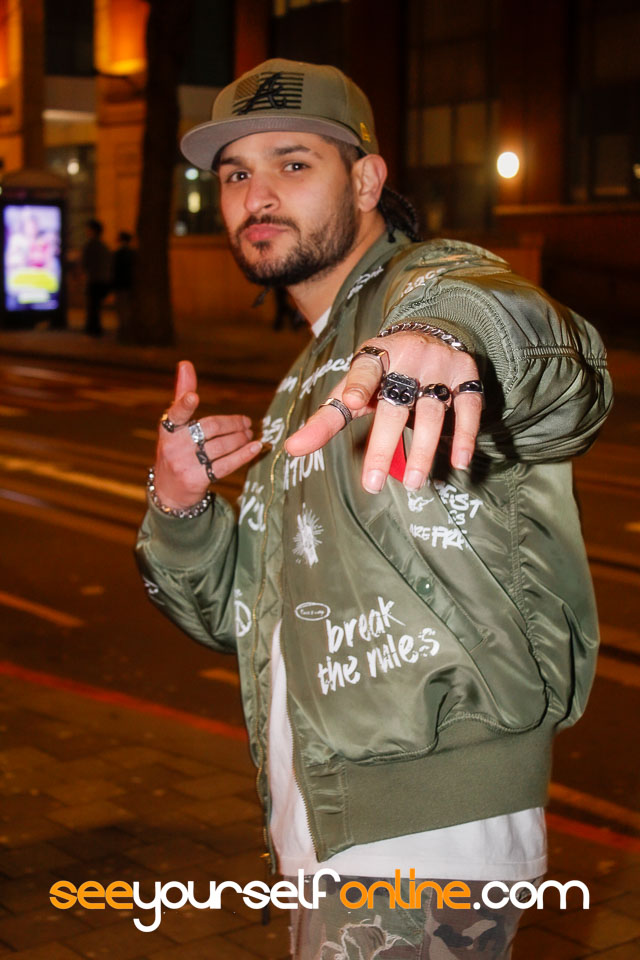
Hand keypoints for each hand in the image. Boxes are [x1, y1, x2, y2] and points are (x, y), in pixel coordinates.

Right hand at [153, 361, 262, 508]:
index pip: (176, 413)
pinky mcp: (197, 480)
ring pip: (220, 446)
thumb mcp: (174, 424)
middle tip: (246, 423)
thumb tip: (185, 363)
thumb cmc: (176, 449)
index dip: (184, 404)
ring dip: (241, 438)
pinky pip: (225, 465)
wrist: (168, 491)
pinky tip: (255, 448)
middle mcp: (173, 446)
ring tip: (250, 435)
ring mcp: (184, 464)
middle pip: (210, 428)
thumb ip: (182, 395)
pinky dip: (243, 455)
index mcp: (168, 428)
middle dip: (233, 424)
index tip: (193, 397)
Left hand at [285, 332, 482, 492]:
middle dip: (382, 445)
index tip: (350, 401)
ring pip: (432, 411)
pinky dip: (465, 435)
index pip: (364, 372)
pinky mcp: (466, 374)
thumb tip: (291, 449)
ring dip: (423, 450)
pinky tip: (460, 461)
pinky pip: (469, 406)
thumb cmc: (383, 372)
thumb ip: (326, 419)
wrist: (428, 330)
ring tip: (413, 483)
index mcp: (375, 356)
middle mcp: (408, 357)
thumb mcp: (353, 388)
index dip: (357, 386)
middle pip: (395, 405)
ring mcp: (439, 365)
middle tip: (371, 483)